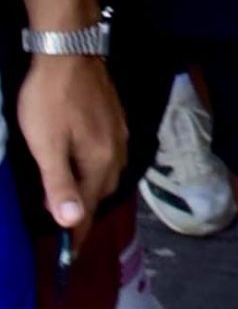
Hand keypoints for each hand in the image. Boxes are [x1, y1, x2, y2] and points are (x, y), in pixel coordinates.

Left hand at [17, 58, 124, 249]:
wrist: (68, 52)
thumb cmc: (51, 100)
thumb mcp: (46, 145)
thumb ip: (60, 184)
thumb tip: (73, 222)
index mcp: (100, 160)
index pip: (89, 207)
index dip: (79, 233)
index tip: (70, 257)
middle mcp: (117, 150)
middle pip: (103, 191)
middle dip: (88, 213)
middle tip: (69, 232)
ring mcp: (120, 132)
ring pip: (108, 173)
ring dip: (93, 191)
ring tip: (77, 203)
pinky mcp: (116, 118)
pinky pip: (110, 156)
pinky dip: (97, 171)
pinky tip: (86, 166)